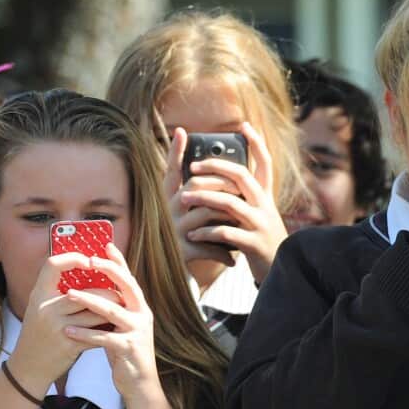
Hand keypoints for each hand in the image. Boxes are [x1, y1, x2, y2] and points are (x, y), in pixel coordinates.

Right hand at [6, 252, 115, 396]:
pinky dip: (107, 330)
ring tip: (122, 308)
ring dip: (112, 311)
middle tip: (120, 292)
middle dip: (108, 293)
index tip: (90, 260)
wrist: (28, 367)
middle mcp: (45, 309)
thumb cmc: (40, 333)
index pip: (52, 265)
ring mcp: (56, 328)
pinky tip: (115, 328)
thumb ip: (59, 293)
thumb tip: (90, 268)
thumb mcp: (41, 309)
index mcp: (38, 296)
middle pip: (85, 292)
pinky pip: (96, 333)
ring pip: (95, 313)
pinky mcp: (68, 345)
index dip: (72, 258)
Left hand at [62, 243, 163, 408]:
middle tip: (88, 260)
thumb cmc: (126, 352)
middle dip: (108, 271)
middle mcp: (142, 314)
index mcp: (140, 307)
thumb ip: (114, 309)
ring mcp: (137, 331)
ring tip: (69, 294)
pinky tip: (68, 332)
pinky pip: (104, 338)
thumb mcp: (123, 326)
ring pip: (112, 311)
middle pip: (127, 286)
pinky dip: (85, 334)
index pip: (129, 278)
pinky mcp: (129, 348)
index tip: (105, 245)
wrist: (140, 382)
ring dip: (89, 301)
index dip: (118, 261)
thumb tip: (95, 290)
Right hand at [163, 128, 237, 267]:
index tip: (182, 131)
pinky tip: (233, 260)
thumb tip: (219, 172)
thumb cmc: (184, 240)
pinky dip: (223, 253)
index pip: (171, 171)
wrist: (165, 278)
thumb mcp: (187, 216)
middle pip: (196, 187)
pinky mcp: (181, 251)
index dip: (176, 152)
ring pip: (206, 213)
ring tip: (242, 221)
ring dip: (228, 217)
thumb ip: (200, 196)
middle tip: (239, 187)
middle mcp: (168, 211)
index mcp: (170, 199)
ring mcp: (173, 230)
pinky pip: (207, 246)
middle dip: (221, 185)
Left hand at [179, 123, 289, 282]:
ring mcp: (260, 224)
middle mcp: (265, 206)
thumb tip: (221, 177)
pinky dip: (207, 232)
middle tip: (193, 166)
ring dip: (204, 199)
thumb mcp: (259, 214)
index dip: (257, 143)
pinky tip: (193, 234)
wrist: (280, 270)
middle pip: (242, 177)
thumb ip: (244, 197)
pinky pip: (227, 233)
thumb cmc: (261, 239)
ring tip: (182, 199)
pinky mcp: (253, 244)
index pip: (265, 163)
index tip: (244, 125)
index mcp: (265, 196)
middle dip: (216, 167)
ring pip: (231, 204)